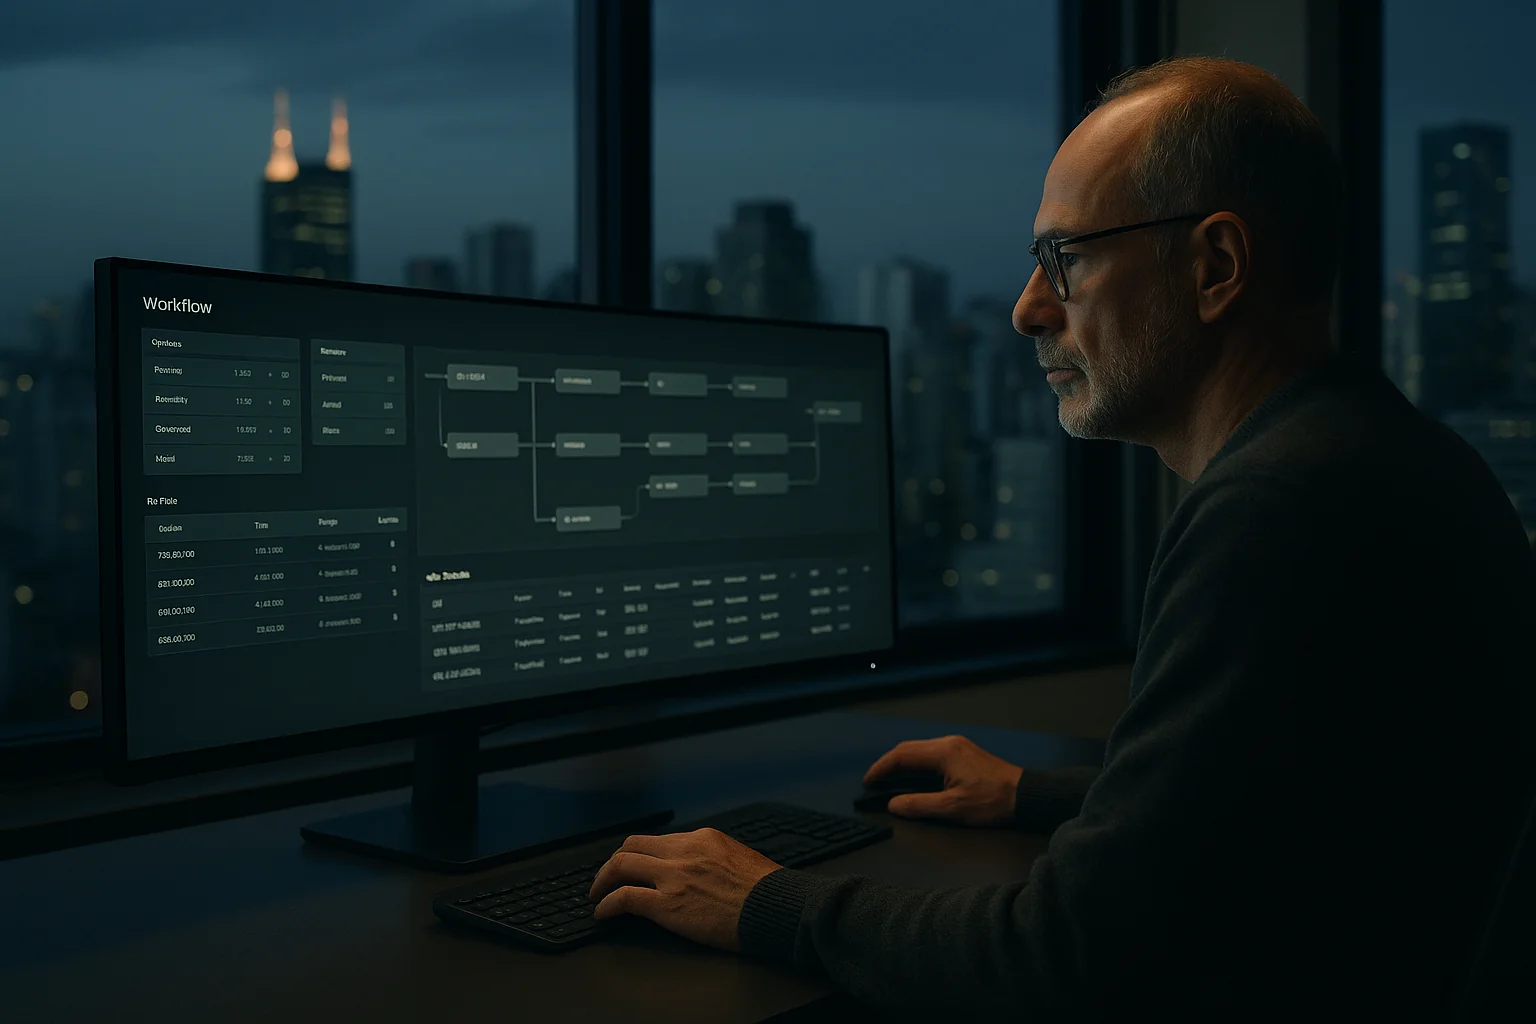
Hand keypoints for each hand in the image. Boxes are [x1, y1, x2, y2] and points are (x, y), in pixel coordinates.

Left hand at [587, 828, 783, 951]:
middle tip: (606, 878)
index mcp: (702, 838)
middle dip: (614, 862)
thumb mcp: (738, 857)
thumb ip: (711, 858)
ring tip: (596, 895)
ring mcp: (674, 877)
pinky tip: (603, 913)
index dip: (638, 854)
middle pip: (632, 846)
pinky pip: (624, 898)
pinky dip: (607, 904)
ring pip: (620, 865)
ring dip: (602, 881)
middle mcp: (684, 851)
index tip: (631, 866)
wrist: (776, 908)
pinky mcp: (668, 904)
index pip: (657, 840)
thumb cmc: (766, 891)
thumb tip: (697, 870)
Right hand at [864, 734, 1024, 826]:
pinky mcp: (965, 752)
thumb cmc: (990, 802)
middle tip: (874, 781)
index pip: (902, 756)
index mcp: (943, 752)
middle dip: (888, 764)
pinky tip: (914, 776)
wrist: (1027, 796)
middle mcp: (948, 742)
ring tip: (889, 779)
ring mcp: (958, 745)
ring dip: (902, 763)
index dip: (881, 768)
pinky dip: (916, 763)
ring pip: (920, 750)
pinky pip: (932, 754)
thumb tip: (892, 804)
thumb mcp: (953, 808)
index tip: (867, 782)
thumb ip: (919, 805)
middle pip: (909, 748)